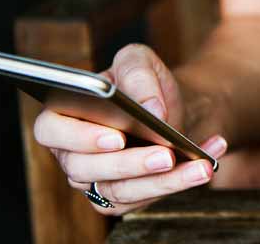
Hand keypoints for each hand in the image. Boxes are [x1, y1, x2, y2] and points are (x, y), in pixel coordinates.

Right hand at [33, 44, 227, 214]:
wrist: (171, 106)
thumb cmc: (144, 84)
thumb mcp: (140, 62)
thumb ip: (138, 74)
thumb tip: (150, 109)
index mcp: (64, 116)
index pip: (52, 131)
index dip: (80, 137)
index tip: (117, 136)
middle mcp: (73, 154)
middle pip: (88, 169)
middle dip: (131, 163)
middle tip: (166, 154)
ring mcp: (96, 180)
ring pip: (121, 190)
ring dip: (164, 181)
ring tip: (200, 165)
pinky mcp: (124, 197)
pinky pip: (148, 197)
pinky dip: (182, 181)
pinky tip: (207, 162)